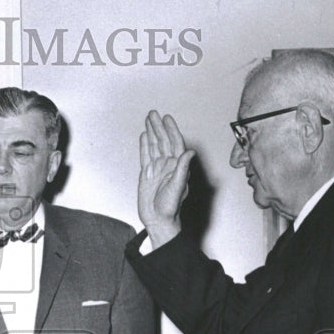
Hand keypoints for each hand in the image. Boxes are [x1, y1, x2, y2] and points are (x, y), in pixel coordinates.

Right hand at [138, 110, 195, 247]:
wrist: (158, 220)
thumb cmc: (170, 207)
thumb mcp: (177, 187)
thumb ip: (182, 169)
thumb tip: (190, 152)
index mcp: (177, 167)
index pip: (174, 143)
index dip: (171, 130)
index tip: (166, 119)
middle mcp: (168, 165)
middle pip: (163, 141)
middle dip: (158, 127)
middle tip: (153, 113)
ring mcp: (157, 169)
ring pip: (154, 146)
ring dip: (151, 132)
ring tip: (148, 119)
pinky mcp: (147, 174)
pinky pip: (145, 156)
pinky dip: (144, 145)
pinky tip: (143, 136)